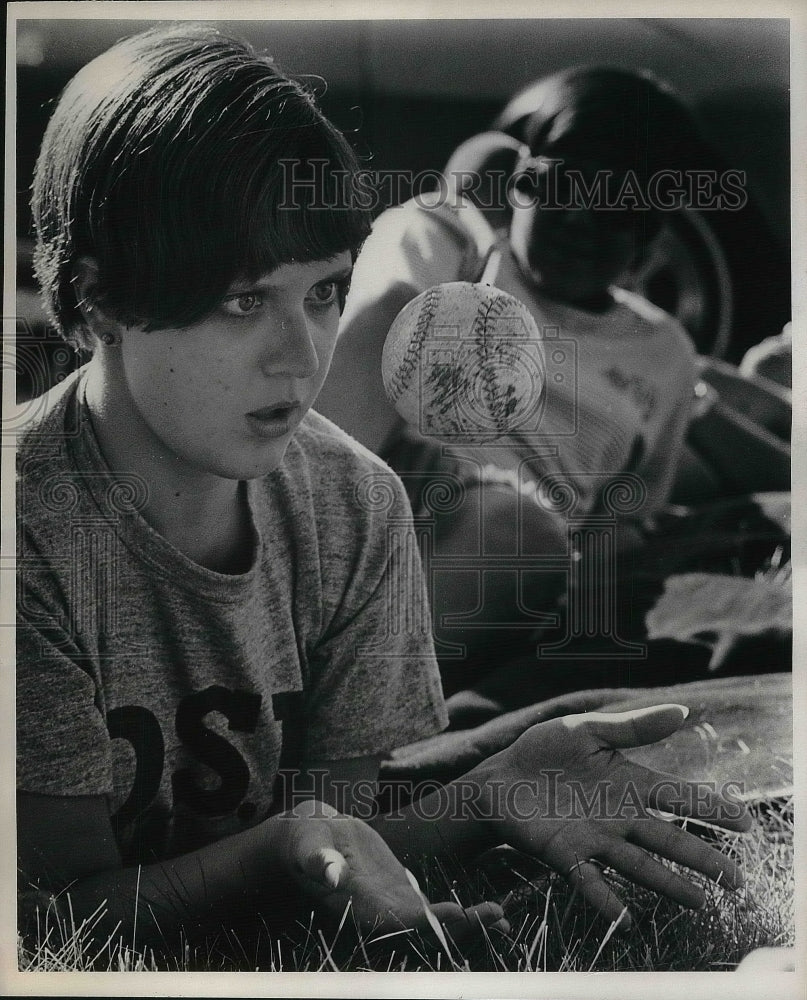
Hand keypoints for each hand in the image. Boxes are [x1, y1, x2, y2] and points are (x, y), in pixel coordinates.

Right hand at [274, 799, 508, 943]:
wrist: (309, 839)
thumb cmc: (304, 841)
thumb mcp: (307, 845)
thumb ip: (317, 859)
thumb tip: (329, 871)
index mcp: (359, 904)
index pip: (397, 919)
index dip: (427, 921)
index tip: (457, 911)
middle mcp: (380, 913)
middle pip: (425, 929)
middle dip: (460, 927)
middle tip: (496, 915)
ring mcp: (394, 905)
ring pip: (436, 924)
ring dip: (468, 924)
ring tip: (504, 920)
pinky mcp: (403, 893)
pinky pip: (436, 910)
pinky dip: (463, 915)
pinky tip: (493, 914)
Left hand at [473, 704, 750, 928]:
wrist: (498, 777)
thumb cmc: (543, 750)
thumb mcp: (587, 729)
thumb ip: (633, 726)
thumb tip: (683, 711)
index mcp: (628, 784)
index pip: (678, 798)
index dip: (711, 810)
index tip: (745, 824)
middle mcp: (619, 817)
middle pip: (668, 840)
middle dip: (703, 859)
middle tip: (737, 880)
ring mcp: (594, 839)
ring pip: (639, 865)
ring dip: (669, 884)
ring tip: (700, 902)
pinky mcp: (565, 854)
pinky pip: (589, 879)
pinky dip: (605, 899)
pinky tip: (624, 917)